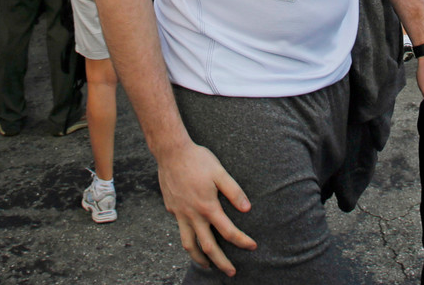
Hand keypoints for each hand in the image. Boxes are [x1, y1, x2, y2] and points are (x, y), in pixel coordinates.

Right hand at [157, 141, 256, 276]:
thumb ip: (234, 191)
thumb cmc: (198, 160)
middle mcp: (193, 214)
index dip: (242, 241)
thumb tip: (247, 209)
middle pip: (207, 247)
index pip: (228, 232)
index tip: (252, 246)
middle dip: (221, 262)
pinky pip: (180, 229)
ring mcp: (180, 213)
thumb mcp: (220, 172)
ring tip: (207, 266)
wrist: (170, 152)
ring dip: (198, 258)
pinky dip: (188, 238)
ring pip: (188, 244)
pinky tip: (194, 236)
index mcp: (208, 207)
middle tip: (231, 272)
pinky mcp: (172, 209)